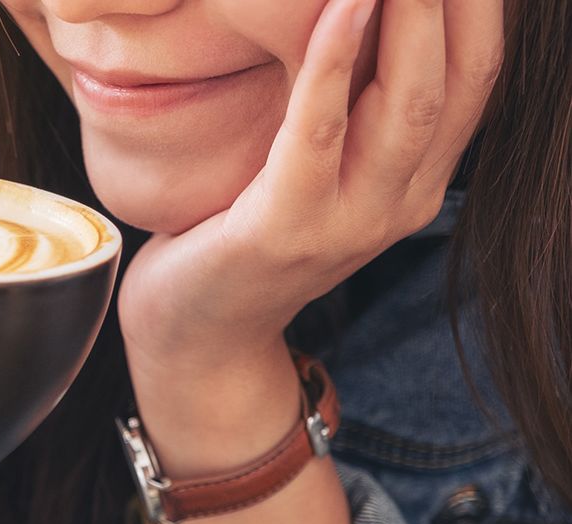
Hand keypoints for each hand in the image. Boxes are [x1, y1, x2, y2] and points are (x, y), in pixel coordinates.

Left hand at [116, 0, 503, 375]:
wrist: (195, 337)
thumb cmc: (239, 233)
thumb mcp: (314, 163)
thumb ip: (349, 105)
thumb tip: (360, 6)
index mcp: (417, 180)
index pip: (477, 74)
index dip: (480, 3)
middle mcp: (401, 201)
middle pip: (459, 77)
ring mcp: (350, 222)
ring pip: (411, 101)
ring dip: (414, 12)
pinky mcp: (286, 229)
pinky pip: (319, 132)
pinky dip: (333, 60)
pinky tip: (344, 1)